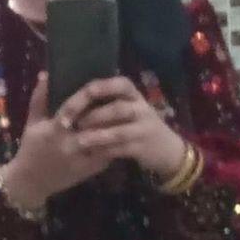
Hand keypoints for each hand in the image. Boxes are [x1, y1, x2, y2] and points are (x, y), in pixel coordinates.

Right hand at [0, 71, 120, 210]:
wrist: (31, 183)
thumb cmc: (31, 149)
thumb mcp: (32, 123)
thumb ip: (39, 99)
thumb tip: (46, 74)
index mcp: (53, 130)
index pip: (71, 108)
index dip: (85, 97)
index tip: (97, 86)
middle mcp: (68, 145)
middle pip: (94, 127)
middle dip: (110, 115)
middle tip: (127, 101)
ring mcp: (80, 159)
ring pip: (104, 143)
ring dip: (117, 130)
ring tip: (131, 118)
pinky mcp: (88, 171)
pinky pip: (106, 156)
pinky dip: (115, 146)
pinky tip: (125, 135)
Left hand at [66, 76, 187, 179]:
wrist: (166, 148)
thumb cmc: (137, 124)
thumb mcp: (127, 107)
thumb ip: (107, 100)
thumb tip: (73, 95)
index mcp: (133, 94)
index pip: (119, 84)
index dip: (100, 89)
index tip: (83, 94)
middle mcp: (141, 109)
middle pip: (118, 108)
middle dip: (94, 115)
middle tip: (73, 123)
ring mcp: (144, 129)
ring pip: (119, 132)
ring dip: (98, 136)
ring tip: (79, 140)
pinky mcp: (143, 148)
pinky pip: (122, 149)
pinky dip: (105, 151)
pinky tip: (90, 154)